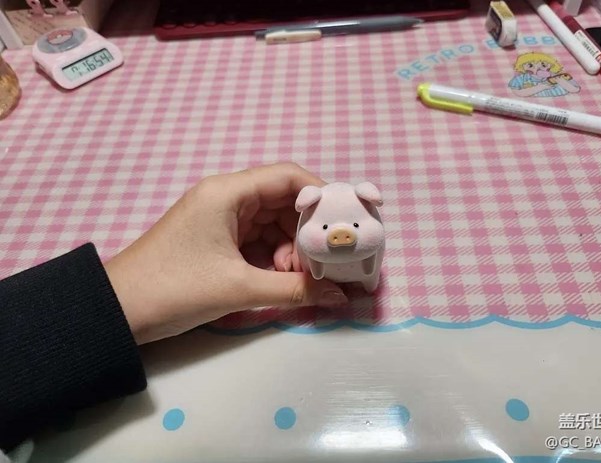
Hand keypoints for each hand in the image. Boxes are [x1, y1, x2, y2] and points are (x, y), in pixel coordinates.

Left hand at [104, 162, 346, 344]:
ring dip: (291, 249)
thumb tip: (340, 296)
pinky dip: (274, 258)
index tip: (347, 220)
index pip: (288, 177)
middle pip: (284, 202)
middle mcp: (226, 197)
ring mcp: (220, 218)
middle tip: (326, 260)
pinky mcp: (217, 239)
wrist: (117, 312)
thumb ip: (293, 290)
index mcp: (228, 192)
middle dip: (308, 231)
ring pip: (273, 224)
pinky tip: (281, 279)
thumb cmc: (174, 288)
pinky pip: (258, 241)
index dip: (323, 195)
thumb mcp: (238, 288)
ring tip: (299, 277)